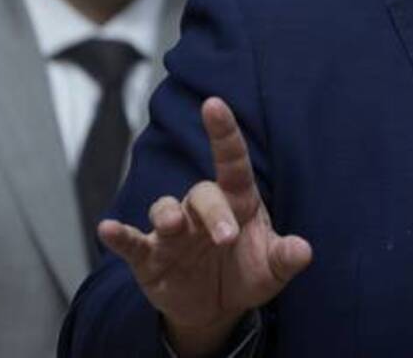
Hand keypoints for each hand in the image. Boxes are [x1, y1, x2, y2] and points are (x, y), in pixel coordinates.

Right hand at [99, 97, 311, 355]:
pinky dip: (119, 235)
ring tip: (173, 228)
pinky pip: (131, 242)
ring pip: (164, 208)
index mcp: (237, 201)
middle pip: (202, 193)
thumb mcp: (272, 269)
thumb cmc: (247, 273)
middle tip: (227, 237)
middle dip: (214, 212)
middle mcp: (202, 210)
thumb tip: (304, 251)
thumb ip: (286, 257)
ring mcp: (173, 232)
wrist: (216, 308)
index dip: (223, 131)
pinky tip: (108, 229)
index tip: (214, 103)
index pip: (231, 160)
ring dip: (168, 216)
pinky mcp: (149, 257)